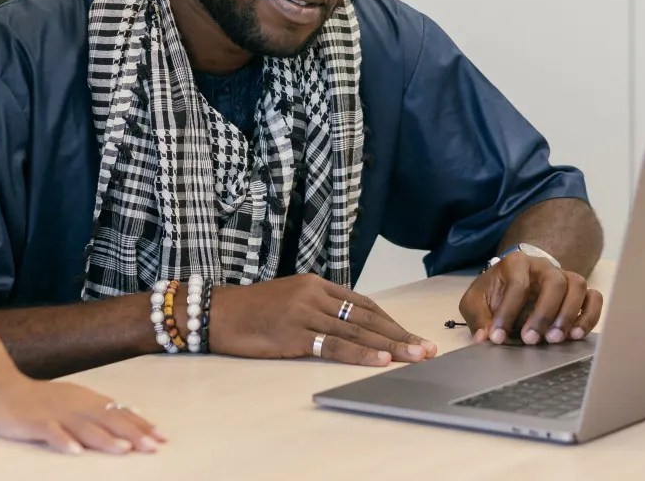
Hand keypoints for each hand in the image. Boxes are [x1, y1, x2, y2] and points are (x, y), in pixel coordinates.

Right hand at [0, 376, 164, 455]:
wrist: (0, 388)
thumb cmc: (40, 400)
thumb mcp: (74, 401)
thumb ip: (99, 410)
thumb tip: (130, 414)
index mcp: (86, 400)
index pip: (118, 412)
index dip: (140, 425)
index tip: (162, 438)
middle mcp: (75, 405)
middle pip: (107, 420)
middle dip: (132, 434)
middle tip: (153, 447)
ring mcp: (55, 413)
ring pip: (83, 427)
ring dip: (104, 438)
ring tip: (123, 450)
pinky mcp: (34, 422)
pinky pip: (50, 432)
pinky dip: (63, 441)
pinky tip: (75, 452)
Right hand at [207, 274, 437, 365]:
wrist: (218, 312)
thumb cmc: (253, 310)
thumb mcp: (291, 298)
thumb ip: (319, 307)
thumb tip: (349, 324)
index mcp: (317, 284)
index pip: (364, 303)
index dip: (390, 321)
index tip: (411, 335)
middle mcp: (315, 294)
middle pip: (367, 316)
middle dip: (400, 334)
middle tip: (426, 347)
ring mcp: (305, 313)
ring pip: (357, 330)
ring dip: (390, 345)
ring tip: (415, 355)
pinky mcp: (294, 334)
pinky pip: (334, 346)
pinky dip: (360, 353)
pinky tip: (380, 360)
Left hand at [458, 253, 602, 345]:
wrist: (510, 285)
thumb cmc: (494, 294)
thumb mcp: (476, 302)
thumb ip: (478, 318)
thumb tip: (484, 338)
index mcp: (516, 263)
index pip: (517, 285)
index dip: (507, 313)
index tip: (497, 338)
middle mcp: (544, 266)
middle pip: (555, 283)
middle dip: (543, 314)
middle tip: (531, 340)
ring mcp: (564, 277)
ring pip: (578, 286)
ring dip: (569, 315)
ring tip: (555, 340)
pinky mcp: (578, 292)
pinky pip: (594, 297)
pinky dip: (590, 316)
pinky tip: (576, 336)